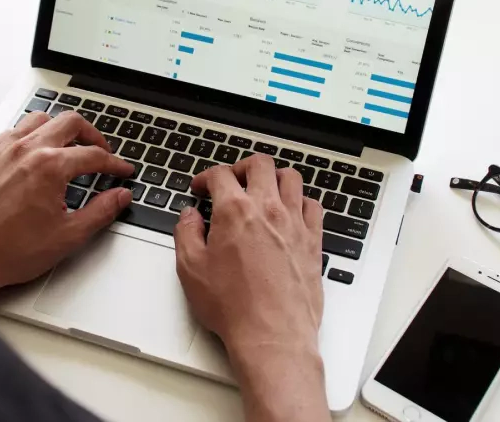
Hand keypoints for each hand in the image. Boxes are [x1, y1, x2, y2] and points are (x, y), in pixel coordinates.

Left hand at [0, 110, 133, 307]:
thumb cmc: (9, 251)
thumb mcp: (68, 236)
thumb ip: (101, 211)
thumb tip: (120, 196)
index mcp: (50, 167)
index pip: (93, 155)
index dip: (114, 163)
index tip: (121, 170)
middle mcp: (26, 151)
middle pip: (70, 122)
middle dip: (92, 135)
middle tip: (101, 151)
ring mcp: (2, 151)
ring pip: (39, 120)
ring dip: (59, 129)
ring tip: (68, 146)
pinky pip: (12, 132)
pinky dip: (29, 136)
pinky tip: (33, 153)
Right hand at [174, 154, 329, 421]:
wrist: (272, 334)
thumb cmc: (234, 307)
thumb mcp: (191, 270)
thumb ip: (186, 234)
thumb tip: (189, 217)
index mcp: (235, 211)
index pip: (221, 175)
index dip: (206, 177)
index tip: (201, 188)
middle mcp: (268, 209)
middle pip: (260, 165)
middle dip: (241, 167)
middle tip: (233, 180)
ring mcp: (295, 223)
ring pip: (291, 178)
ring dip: (274, 178)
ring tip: (263, 189)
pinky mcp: (313, 241)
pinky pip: (313, 206)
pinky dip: (301, 201)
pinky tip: (292, 212)